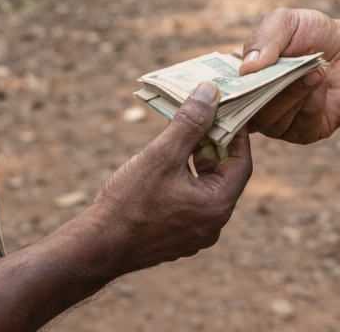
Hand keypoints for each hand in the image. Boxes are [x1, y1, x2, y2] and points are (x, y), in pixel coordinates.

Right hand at [91, 82, 251, 271]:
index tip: (227, 110)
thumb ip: (190, 123)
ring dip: (194, 160)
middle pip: (222, 175)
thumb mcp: (162, 155)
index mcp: (217, 207)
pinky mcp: (175, 237)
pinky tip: (163, 162)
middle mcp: (212, 225)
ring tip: (178, 134)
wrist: (98, 246)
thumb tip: (211, 92)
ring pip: (203, 187)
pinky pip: (188, 201)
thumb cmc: (130, 202)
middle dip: (211, 144)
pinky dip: (182, 179)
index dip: (236, 134)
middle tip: (200, 115)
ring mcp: (193, 234)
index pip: (241, 163)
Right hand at [237, 8, 339, 143]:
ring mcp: (280, 122)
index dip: (226, 92)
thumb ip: (264, 39)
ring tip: (314, 69)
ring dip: (295, 92)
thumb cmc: (311, 34)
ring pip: (274, 120)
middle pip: (247, 111)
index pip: (223, 96)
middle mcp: (256, 106)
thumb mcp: (285, 22)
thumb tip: (247, 68)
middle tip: (292, 67)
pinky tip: (320, 82)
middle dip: (269, 89)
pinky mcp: (306, 132)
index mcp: (243, 80)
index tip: (242, 76)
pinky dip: (312, 102)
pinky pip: (302, 125)